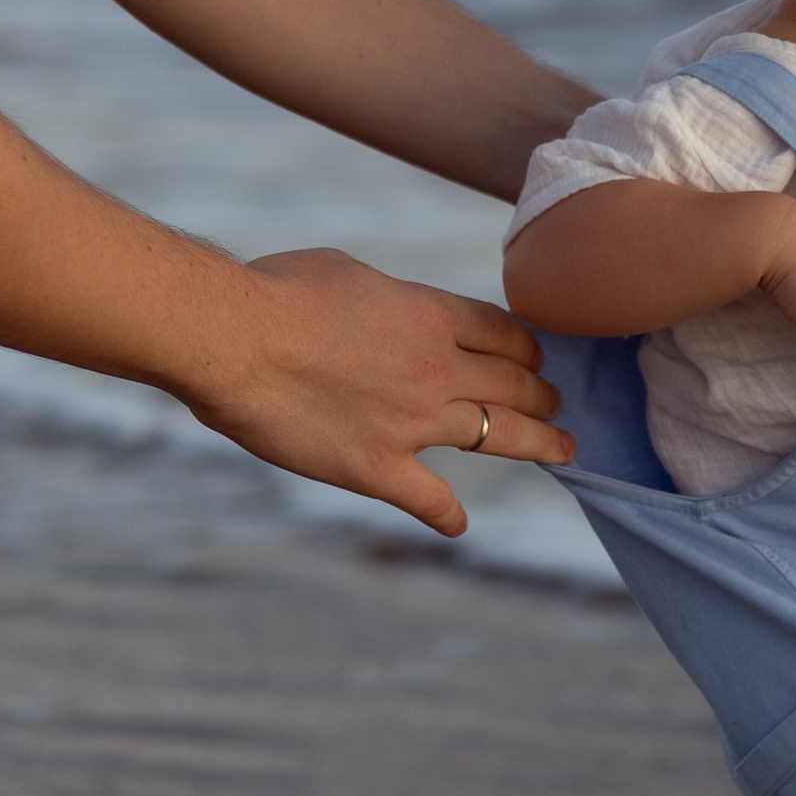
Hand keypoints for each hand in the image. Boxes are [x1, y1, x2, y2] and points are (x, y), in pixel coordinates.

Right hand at [191, 248, 572, 536]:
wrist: (234, 339)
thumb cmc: (276, 292)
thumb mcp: (346, 271)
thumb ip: (383, 297)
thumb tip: (385, 310)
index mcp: (430, 315)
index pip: (502, 333)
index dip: (525, 347)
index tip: (536, 357)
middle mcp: (437, 368)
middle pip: (513, 383)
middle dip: (543, 394)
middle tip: (557, 403)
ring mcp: (413, 422)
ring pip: (499, 435)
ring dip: (538, 442)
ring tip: (561, 449)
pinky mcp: (378, 467)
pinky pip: (430, 498)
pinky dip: (447, 515)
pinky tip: (458, 525)